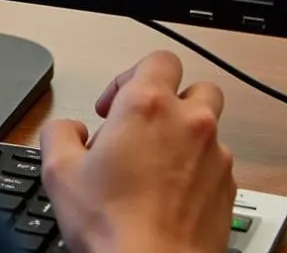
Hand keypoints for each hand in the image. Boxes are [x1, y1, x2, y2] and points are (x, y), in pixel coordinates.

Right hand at [40, 51, 234, 252]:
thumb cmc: (113, 226)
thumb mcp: (58, 169)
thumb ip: (60, 131)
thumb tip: (71, 130)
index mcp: (148, 105)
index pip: (159, 59)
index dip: (131, 77)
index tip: (113, 108)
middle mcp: (189, 122)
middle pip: (196, 86)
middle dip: (171, 100)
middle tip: (143, 126)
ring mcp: (215, 157)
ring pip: (209, 127)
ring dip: (185, 135)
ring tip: (155, 164)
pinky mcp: (228, 191)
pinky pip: (217, 164)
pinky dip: (198, 169)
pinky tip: (170, 193)